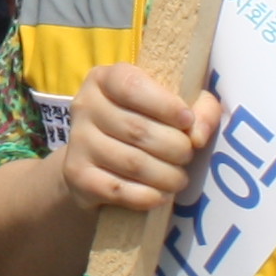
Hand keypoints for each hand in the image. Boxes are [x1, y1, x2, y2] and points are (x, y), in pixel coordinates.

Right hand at [53, 60, 219, 218]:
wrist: (97, 160)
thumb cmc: (144, 123)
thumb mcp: (171, 105)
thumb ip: (199, 108)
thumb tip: (199, 135)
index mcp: (106, 79)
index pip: (132, 87)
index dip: (165, 105)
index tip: (187, 121)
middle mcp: (85, 105)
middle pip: (137, 129)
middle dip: (174, 147)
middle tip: (187, 157)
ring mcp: (78, 141)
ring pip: (131, 162)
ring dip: (165, 175)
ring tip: (179, 179)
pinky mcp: (76, 174)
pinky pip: (116, 189)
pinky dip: (145, 196)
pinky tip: (160, 195)